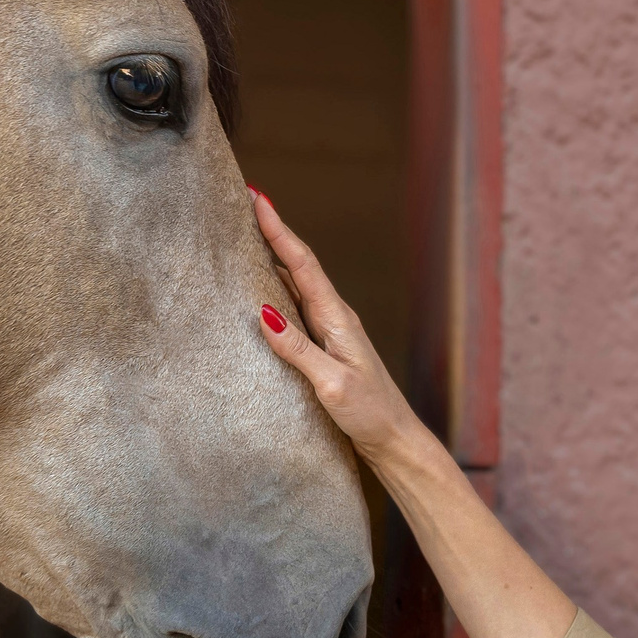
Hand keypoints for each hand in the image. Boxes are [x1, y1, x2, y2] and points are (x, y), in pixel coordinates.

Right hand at [252, 190, 430, 461]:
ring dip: (272, 256)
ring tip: (244, 233)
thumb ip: (298, 350)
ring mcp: (329, 330)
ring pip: (295, 283)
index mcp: (337, 319)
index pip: (302, 264)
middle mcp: (334, 317)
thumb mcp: (332, 385)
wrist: (394, 439)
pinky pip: (295, 306)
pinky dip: (275, 287)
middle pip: (297, 264)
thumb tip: (263, 312)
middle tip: (243, 202)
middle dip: (271, 231)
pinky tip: (259, 287)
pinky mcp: (324, 346)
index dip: (278, 230)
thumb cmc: (369, 414)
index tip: (257, 197)